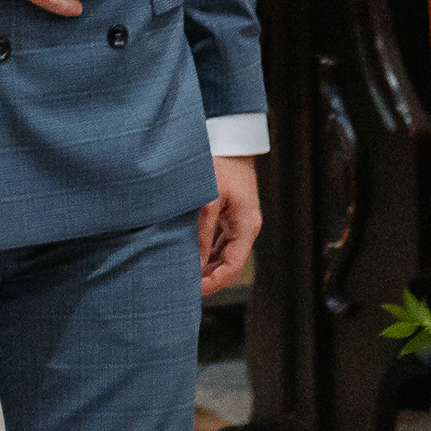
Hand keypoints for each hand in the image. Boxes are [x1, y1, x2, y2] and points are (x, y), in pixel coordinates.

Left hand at [196, 155, 260, 294]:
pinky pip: (219, 240)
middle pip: (229, 263)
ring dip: (206, 265)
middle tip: (183, 287)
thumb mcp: (208, 202)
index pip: (233, 267)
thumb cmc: (219, 166)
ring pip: (223, 253)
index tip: (194, 291)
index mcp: (247, 226)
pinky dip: (205, 250)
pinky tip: (188, 254)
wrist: (229, 140)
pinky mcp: (230, 214)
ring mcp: (239, 221)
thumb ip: (201, 235)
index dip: (215, 283)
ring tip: (183, 274)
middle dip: (209, 277)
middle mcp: (246, 227)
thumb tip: (194, 266)